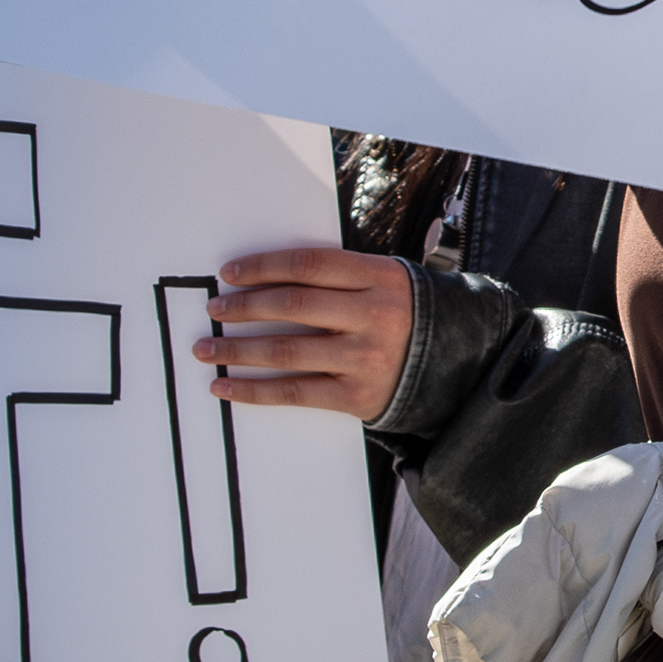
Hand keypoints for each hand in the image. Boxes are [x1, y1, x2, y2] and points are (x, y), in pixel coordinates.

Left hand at [198, 247, 415, 422]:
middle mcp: (375, 316)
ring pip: (287, 351)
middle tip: (214, 309)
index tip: (229, 273)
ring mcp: (365, 358)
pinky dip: (255, 390)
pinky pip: (295, 392)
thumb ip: (337, 278)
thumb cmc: (403, 315)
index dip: (264, 266)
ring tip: (207, 348)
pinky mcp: (358, 396)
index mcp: (379, 278)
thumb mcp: (384, 281)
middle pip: (294, 306)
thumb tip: (265, 281)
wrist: (455, 361)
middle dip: (244, 307)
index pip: (310, 265)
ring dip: (238, 349)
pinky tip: (226, 385)